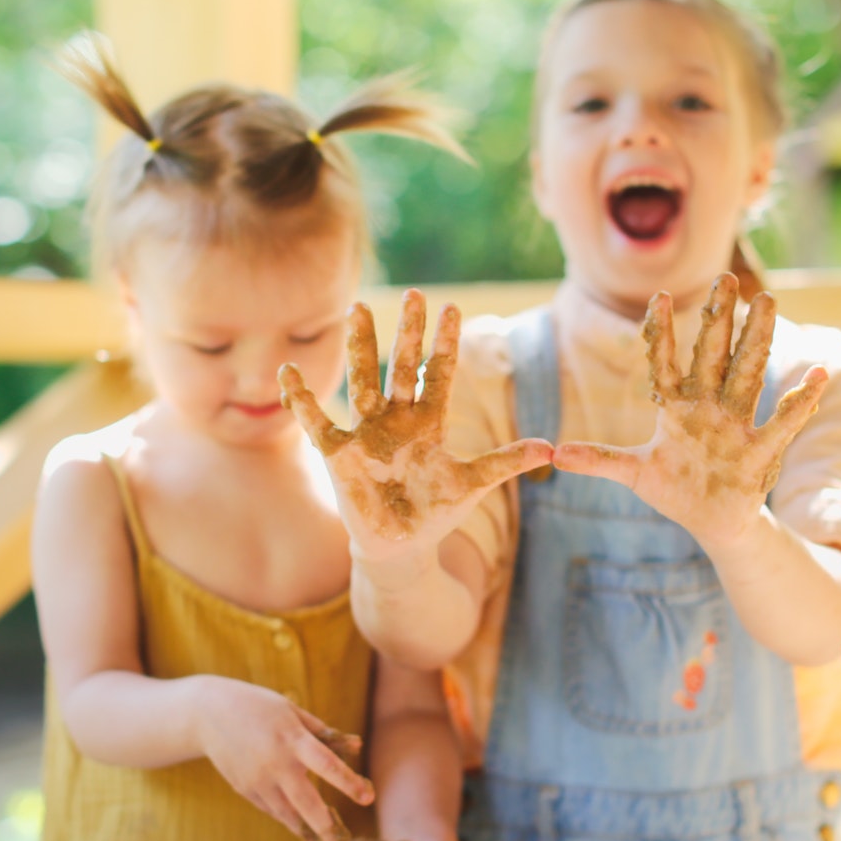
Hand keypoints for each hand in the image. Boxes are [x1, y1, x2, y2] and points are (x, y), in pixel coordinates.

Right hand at [193, 677, 373, 840]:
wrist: (207, 714)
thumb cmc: (258, 707)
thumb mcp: (291, 712)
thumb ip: (324, 733)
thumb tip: (357, 746)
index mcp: (292, 739)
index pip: (326, 764)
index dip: (348, 782)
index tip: (368, 798)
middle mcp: (275, 764)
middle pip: (306, 801)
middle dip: (327, 827)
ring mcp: (258, 780)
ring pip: (287, 815)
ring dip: (309, 833)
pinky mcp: (245, 790)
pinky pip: (272, 810)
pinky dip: (290, 820)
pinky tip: (305, 830)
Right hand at [279, 289, 552, 564]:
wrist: (401, 547)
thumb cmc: (435, 513)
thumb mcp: (472, 483)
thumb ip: (506, 462)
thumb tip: (550, 447)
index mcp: (428, 421)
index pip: (439, 372)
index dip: (445, 342)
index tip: (453, 308)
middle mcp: (397, 418)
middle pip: (403, 365)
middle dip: (409, 331)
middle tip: (416, 293)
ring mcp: (367, 432)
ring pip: (364, 379)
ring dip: (361, 345)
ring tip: (360, 307)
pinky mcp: (338, 453)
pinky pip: (316, 420)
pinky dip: (301, 399)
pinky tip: (289, 372)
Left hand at [554, 276, 827, 544]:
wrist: (711, 521)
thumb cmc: (674, 489)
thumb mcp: (634, 473)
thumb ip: (599, 460)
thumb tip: (556, 453)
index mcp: (677, 408)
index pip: (667, 363)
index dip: (663, 333)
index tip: (660, 296)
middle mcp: (709, 406)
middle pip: (715, 356)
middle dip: (720, 319)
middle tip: (726, 278)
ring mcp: (736, 425)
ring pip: (749, 374)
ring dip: (758, 339)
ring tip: (768, 302)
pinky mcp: (759, 452)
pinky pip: (781, 423)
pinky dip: (799, 402)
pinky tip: (816, 374)